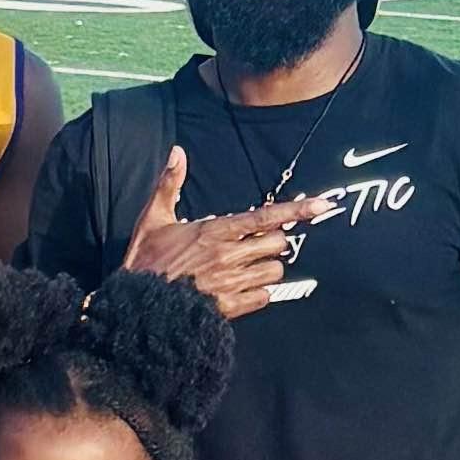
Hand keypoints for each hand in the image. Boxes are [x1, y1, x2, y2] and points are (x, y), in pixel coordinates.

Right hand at [123, 145, 325, 320]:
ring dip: (266, 268)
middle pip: (277, 243)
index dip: (296, 210)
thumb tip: (177, 152)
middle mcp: (228, 255)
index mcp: (214, 231)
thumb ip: (169, 184)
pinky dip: (258, 293)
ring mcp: (231, 282)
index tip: (321, 205)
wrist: (138, 307)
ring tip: (248, 267)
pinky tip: (241, 289)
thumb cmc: (145, 262)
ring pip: (275, 271)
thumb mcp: (152, 219)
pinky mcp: (231, 307)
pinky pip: (263, 297)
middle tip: (255, 244)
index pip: (264, 217)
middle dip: (271, 243)